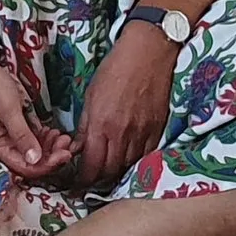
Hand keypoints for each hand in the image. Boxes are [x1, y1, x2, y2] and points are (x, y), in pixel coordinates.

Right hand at [0, 56, 75, 182]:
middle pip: (30, 162)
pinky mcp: (12, 127)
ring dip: (49, 147)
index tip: (65, 154)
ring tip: (63, 136)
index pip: (25, 167)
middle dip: (51, 156)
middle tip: (68, 144)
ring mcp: (7, 136)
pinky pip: (30, 139)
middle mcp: (1, 145)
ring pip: (32, 151)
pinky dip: (43, 138)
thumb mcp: (9, 110)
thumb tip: (34, 160)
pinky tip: (54, 132)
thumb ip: (22, 136)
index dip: (47, 165)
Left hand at [76, 24, 180, 188]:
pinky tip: (127, 158)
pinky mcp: (158, 130)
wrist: (149, 53)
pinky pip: (145, 156)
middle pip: (110, 172)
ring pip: (128, 167)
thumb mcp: (91, 95)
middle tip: (91, 178)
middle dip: (98, 179)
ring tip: (107, 170)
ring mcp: (143, 134)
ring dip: (116, 172)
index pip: (91, 167)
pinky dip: (134, 162)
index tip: (77, 182)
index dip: (83, 180)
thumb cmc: (116, 68)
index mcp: (102, 125)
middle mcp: (123, 135)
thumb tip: (79, 148)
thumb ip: (86, 126)